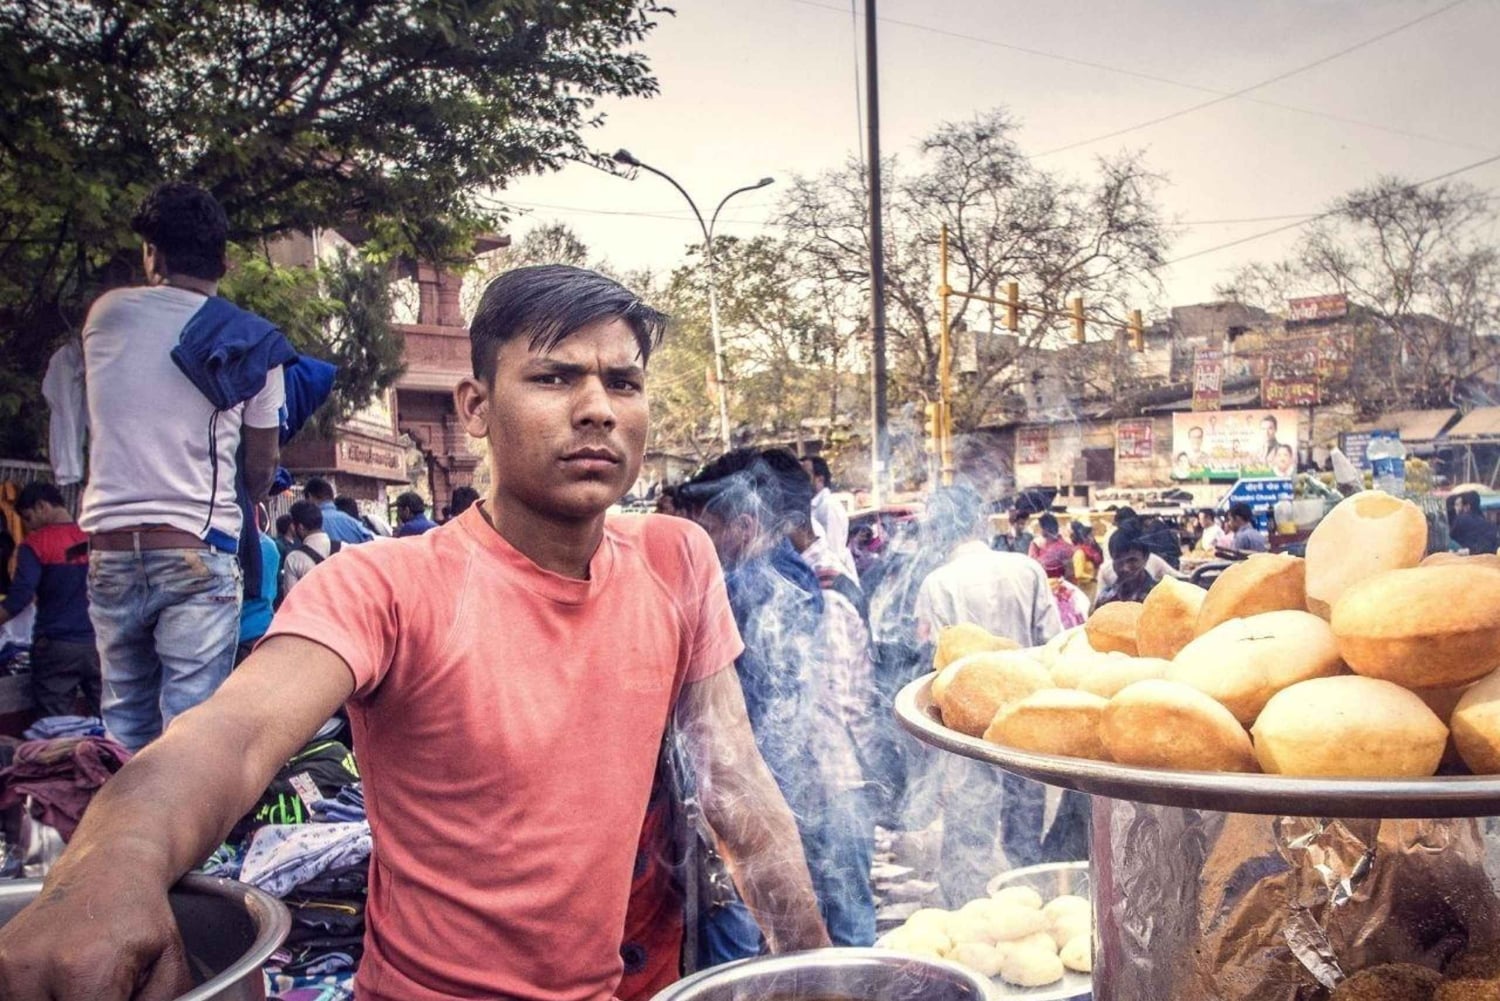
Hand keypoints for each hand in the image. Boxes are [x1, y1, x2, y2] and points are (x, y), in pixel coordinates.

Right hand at [0, 867, 191, 1000]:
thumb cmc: (141, 917)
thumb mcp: (169, 963)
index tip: (117, 996)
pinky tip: (60, 978)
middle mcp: (40, 966)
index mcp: (88, 968)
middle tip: (102, 988)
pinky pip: (13, 997)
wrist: (108, 867)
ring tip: (82, 983)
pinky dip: (38, 996)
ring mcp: (10, 963)